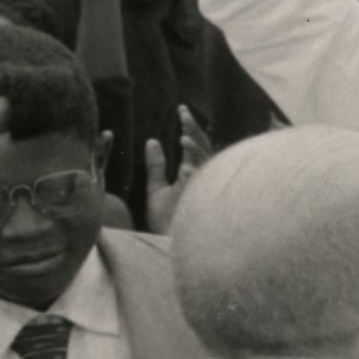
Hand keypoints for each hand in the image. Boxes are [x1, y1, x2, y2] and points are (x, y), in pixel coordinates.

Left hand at [141, 105, 211, 234]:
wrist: (167, 249)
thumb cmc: (166, 222)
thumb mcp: (156, 189)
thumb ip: (156, 166)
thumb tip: (152, 141)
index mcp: (192, 173)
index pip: (193, 145)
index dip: (189, 127)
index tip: (180, 109)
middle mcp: (202, 179)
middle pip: (203, 149)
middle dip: (195, 132)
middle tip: (183, 114)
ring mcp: (204, 191)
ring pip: (206, 165)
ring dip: (196, 152)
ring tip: (182, 139)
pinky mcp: (202, 205)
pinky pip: (202, 188)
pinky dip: (195, 177)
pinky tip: (186, 167)